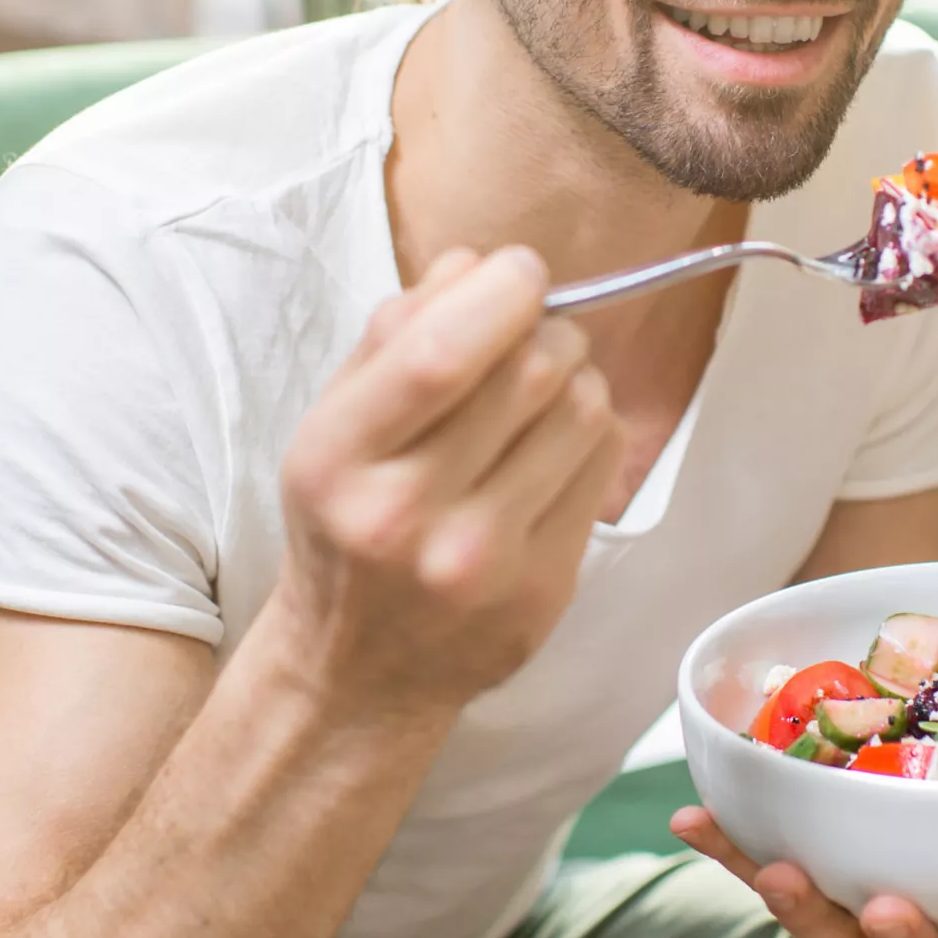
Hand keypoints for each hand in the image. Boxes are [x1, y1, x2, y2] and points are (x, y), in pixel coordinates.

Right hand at [275, 246, 623, 716]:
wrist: (358, 671)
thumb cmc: (346, 525)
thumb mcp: (334, 426)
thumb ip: (393, 338)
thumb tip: (476, 265)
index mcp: (337, 461)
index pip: (439, 355)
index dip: (500, 293)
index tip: (519, 271)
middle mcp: (406, 516)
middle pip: (529, 373)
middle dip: (546, 327)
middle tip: (533, 331)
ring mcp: (481, 562)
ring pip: (581, 412)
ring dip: (575, 376)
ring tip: (541, 393)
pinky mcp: (542, 590)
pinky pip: (603, 466)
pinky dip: (590, 432)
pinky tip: (553, 447)